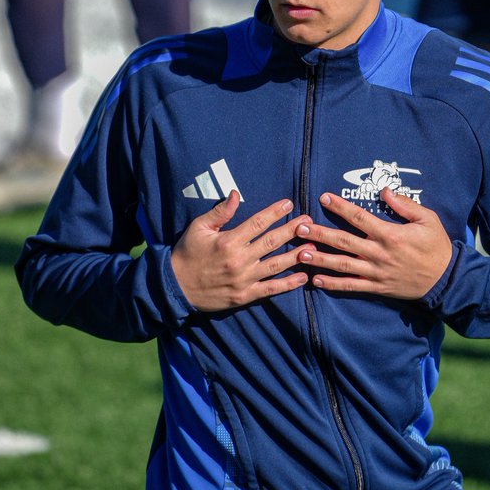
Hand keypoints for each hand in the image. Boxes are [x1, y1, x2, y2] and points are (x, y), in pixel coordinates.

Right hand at [171, 191, 309, 311]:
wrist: (175, 287)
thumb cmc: (187, 253)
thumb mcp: (198, 228)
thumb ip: (219, 212)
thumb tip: (235, 193)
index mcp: (228, 241)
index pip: (258, 223)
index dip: (275, 212)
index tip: (289, 204)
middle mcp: (239, 260)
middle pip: (272, 242)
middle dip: (293, 230)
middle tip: (309, 222)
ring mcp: (243, 280)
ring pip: (276, 265)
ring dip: (296, 255)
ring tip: (313, 246)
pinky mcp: (244, 296)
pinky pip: (270, 289)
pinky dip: (288, 284)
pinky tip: (303, 277)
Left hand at [294, 188, 452, 299]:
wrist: (446, 279)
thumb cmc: (437, 246)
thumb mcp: (428, 219)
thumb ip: (405, 205)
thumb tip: (384, 191)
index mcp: (390, 234)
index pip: (359, 218)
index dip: (340, 207)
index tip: (324, 198)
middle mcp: (379, 253)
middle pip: (343, 242)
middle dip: (319, 234)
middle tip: (299, 228)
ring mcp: (376, 272)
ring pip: (343, 265)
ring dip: (320, 259)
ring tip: (300, 253)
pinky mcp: (377, 287)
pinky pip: (352, 286)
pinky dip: (333, 284)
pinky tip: (316, 281)